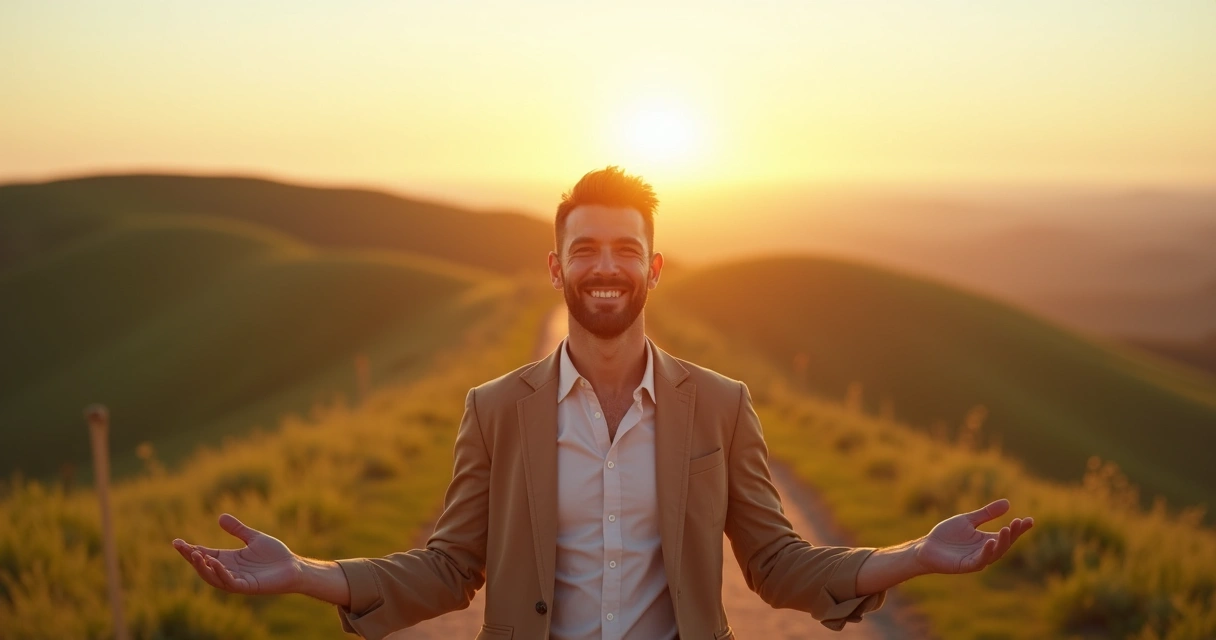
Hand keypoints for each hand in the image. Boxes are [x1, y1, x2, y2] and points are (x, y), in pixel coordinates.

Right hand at [172, 513, 301, 594]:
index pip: (205, 554)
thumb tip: (220, 517)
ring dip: (202, 566)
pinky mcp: (247, 586)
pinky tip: (215, 563)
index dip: (191, 549)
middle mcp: (229, 570)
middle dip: (191, 557)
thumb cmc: (275, 555)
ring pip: (213, 576)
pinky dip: (221, 573)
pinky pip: (229, 582)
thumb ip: (238, 529)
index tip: (177, 542)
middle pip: (204, 566)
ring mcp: (237, 579)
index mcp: (229, 559)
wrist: (294, 567)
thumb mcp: (254, 538)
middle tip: (180, 546)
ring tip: (194, 554)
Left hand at [915, 499, 1032, 573]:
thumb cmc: (947, 535)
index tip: (1030, 520)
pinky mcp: (966, 565)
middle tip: (1019, 523)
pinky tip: (990, 541)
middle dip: (1013, 534)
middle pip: (1004, 544)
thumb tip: (1008, 503)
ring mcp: (976, 559)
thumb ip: (986, 513)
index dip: (1019, 529)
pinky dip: (987, 552)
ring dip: (1002, 542)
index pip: (1007, 535)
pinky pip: (980, 560)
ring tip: (1006, 529)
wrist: (926, 547)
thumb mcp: (968, 520)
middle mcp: (985, 551)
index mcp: (987, 540)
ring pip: (995, 553)